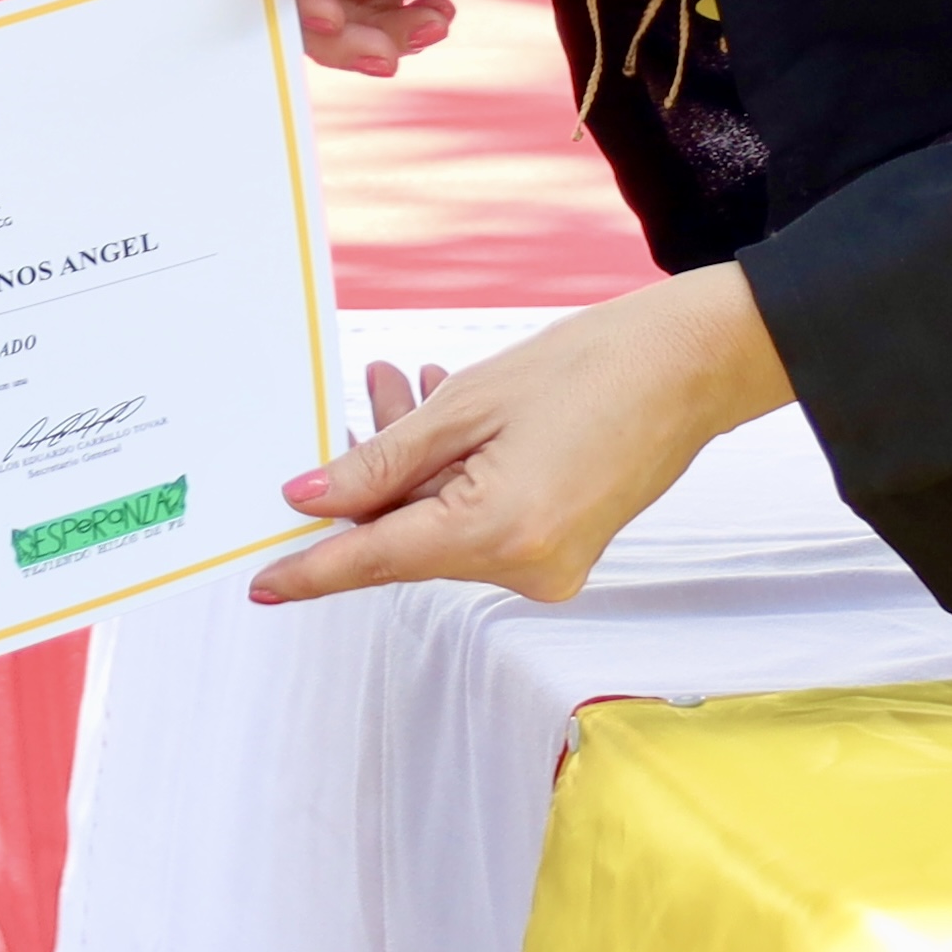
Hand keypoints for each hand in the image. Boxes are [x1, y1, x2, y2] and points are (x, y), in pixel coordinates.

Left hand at [248, 264, 791, 604]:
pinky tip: (448, 415)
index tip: (260, 584)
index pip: (377, 560)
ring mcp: (550, 567)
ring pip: (442, 524)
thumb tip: (310, 499)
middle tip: (371, 388)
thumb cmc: (593, 368)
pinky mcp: (564, 551)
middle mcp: (526, 570)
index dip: (311, 570)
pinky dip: (456, 478)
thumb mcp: (470, 403)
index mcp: (498, 534)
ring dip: (418, 465)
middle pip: (409, 536)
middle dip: (378, 472)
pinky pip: (480, 523)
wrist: (691, 366)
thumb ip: (382, 461)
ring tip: (408, 383)